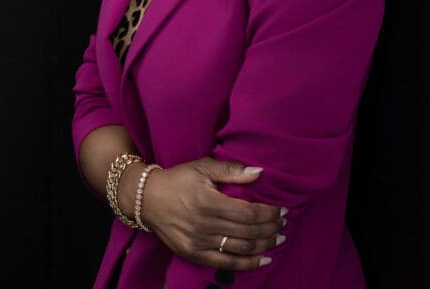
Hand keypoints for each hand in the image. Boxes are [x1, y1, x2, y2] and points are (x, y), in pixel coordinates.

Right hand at [137, 157, 285, 271]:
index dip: (269, 213)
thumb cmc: (177, 179)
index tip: (282, 209)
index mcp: (208, 201)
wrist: (146, 198)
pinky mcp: (194, 254)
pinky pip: (227, 263)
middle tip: (284, 223)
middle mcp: (205, 224)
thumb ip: (231, 170)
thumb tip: (259, 173)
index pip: (249, 212)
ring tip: (278, 238)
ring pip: (242, 247)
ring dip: (265, 244)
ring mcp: (199, 242)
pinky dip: (248, 263)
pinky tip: (263, 258)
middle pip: (249, 231)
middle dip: (272, 228)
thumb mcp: (201, 167)